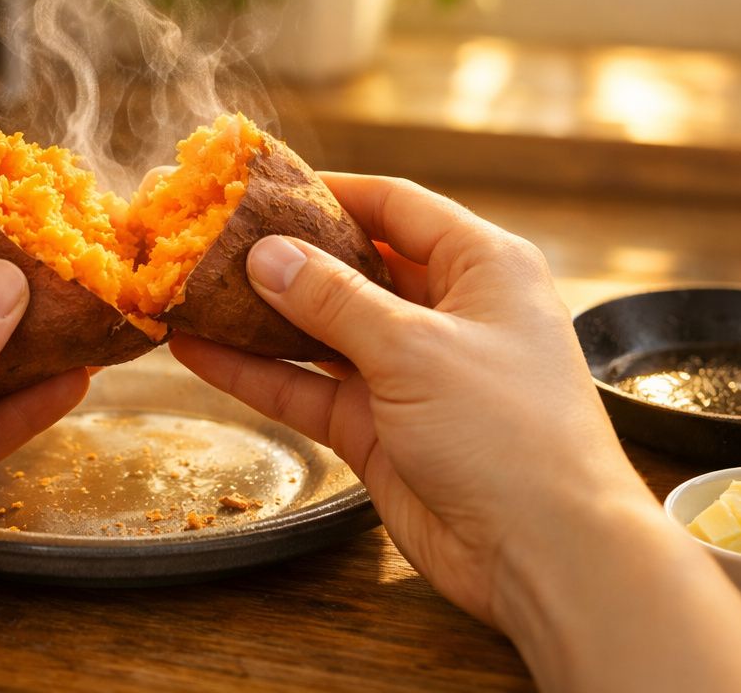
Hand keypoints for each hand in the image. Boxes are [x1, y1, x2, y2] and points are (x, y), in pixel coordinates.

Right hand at [171, 175, 740, 692]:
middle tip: (211, 237)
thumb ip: (334, 298)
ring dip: (261, 315)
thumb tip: (265, 253)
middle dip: (285, 254)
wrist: (548, 555)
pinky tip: (198, 352)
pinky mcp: (380, 429)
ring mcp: (411, 373)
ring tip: (191, 289)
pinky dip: (258, 371)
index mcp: (483, 266)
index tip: (261, 184)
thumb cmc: (510, 433)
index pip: (397, 205)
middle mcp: (447, 312)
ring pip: (322, 329)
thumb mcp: (416, 348)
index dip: (330, 191)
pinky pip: (309, 387)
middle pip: (353, 264)